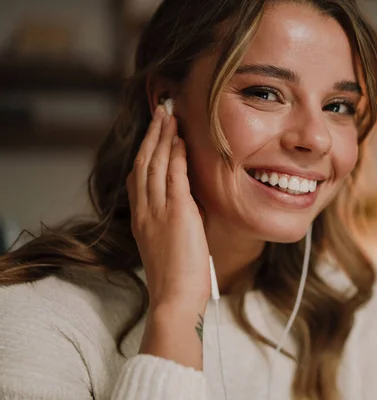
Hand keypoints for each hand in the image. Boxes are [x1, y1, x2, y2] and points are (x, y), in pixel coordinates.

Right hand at [127, 105, 210, 312]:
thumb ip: (175, 222)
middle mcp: (144, 211)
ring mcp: (157, 211)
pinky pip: (173, 176)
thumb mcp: (170, 245)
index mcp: (141, 220)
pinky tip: (179, 139)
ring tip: (169, 115)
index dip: (145, 152)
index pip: (138, 178)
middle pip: (144, 163)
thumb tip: (190, 205)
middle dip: (152, 135)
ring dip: (162, 136)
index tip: (153, 136)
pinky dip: (175, 154)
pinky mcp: (176, 213)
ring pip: (155, 164)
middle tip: (160, 113)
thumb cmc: (177, 279)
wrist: (174, 299)